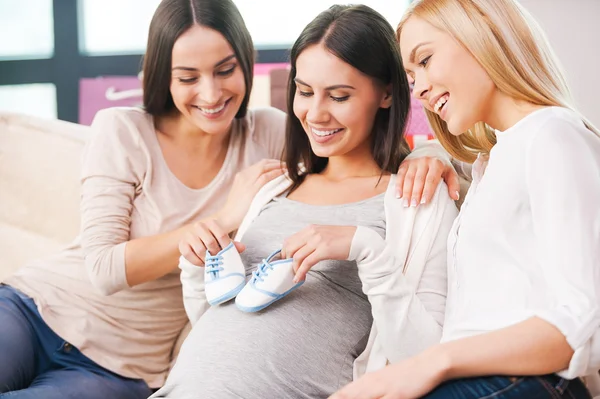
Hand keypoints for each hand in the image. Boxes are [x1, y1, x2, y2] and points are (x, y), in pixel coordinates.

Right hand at [179, 219, 245, 265]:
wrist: (198, 240)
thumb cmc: (214, 241)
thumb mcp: (223, 242)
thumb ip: (232, 245)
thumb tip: (242, 248)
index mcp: (211, 223)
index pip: (221, 234)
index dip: (226, 247)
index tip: (228, 254)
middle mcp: (199, 226)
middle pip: (211, 242)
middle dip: (216, 254)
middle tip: (219, 260)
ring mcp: (189, 234)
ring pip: (200, 249)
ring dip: (207, 259)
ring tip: (211, 262)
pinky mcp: (182, 244)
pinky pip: (189, 254)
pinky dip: (197, 261)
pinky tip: (203, 263)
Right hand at [218, 159, 285, 231]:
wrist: (227, 217)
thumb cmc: (237, 209)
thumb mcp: (243, 193)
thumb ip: (252, 186)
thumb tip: (267, 185)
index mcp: (242, 175)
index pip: (260, 164)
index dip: (273, 163)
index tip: (282, 166)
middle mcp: (244, 175)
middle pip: (263, 163)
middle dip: (277, 163)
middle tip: (288, 166)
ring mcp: (247, 181)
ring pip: (265, 167)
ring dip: (279, 167)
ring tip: (289, 169)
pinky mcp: (251, 189)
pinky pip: (266, 177)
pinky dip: (276, 174)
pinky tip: (284, 175)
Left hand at [281, 225, 356, 282]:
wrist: (359, 239)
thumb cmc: (342, 239)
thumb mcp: (323, 235)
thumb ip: (311, 240)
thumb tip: (300, 252)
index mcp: (310, 228)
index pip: (289, 240)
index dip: (284, 253)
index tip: (285, 262)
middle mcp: (312, 232)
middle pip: (289, 248)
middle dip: (286, 261)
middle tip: (289, 270)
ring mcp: (317, 241)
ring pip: (297, 256)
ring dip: (294, 269)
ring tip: (296, 276)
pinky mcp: (324, 250)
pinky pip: (307, 263)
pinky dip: (301, 272)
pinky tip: (300, 278)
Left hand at [329, 350, 446, 398]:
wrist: (427, 364)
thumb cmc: (405, 375)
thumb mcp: (382, 381)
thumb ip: (367, 390)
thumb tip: (352, 395)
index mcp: (365, 381)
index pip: (341, 395)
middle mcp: (370, 384)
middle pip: (347, 397)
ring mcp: (383, 389)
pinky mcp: (396, 395)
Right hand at [396, 156, 459, 205]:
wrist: (429, 151)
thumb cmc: (441, 167)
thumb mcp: (450, 173)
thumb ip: (454, 185)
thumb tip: (455, 197)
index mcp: (436, 163)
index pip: (431, 179)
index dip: (427, 191)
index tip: (424, 202)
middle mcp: (424, 161)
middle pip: (418, 179)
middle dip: (415, 193)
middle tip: (414, 205)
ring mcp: (413, 162)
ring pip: (408, 178)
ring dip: (406, 192)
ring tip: (406, 204)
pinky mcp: (405, 163)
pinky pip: (400, 175)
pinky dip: (398, 186)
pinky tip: (398, 195)